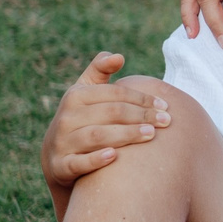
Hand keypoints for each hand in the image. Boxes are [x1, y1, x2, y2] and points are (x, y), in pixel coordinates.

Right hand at [42, 53, 167, 194]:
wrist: (56, 156)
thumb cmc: (82, 117)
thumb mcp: (86, 91)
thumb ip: (100, 70)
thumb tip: (118, 56)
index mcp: (76, 96)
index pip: (115, 94)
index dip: (141, 98)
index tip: (165, 106)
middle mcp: (67, 117)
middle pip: (111, 113)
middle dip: (141, 116)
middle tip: (166, 121)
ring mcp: (63, 142)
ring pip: (97, 136)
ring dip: (126, 134)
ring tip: (151, 134)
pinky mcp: (60, 166)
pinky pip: (78, 162)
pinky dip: (95, 159)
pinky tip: (114, 156)